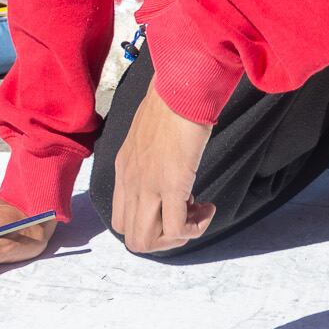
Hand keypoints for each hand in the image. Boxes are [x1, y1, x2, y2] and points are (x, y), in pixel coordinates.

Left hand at [111, 88, 214, 254]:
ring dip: (177, 237)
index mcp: (122, 169)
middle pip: (133, 238)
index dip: (149, 220)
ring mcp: (147, 185)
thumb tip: (167, 165)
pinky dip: (195, 227)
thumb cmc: (171, 100)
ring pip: (147, 242)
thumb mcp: (148, 133)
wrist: (182, 86)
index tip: (172, 202)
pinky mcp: (171, 184)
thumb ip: (150, 154)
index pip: (121, 219)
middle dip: (162, 239)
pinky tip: (208, 208)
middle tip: (185, 215)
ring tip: (197, 213)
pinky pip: (176, 228)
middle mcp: (129, 182)